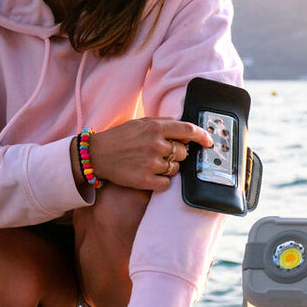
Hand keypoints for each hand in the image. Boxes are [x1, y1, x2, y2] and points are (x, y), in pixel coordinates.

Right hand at [85, 117, 214, 192]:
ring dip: (168, 167)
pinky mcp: (146, 180)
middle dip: (177, 154)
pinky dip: (161, 181)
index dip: (203, 136)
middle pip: (184, 152)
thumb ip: (164, 124)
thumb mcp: (141, 123)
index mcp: (155, 127)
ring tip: (150, 163)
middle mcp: (155, 144)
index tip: (209, 141)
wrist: (96, 155)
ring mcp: (151, 163)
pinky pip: (166, 183)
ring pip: (176, 169)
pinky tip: (148, 174)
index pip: (188, 130)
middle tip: (161, 153)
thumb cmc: (120, 137)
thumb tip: (186, 130)